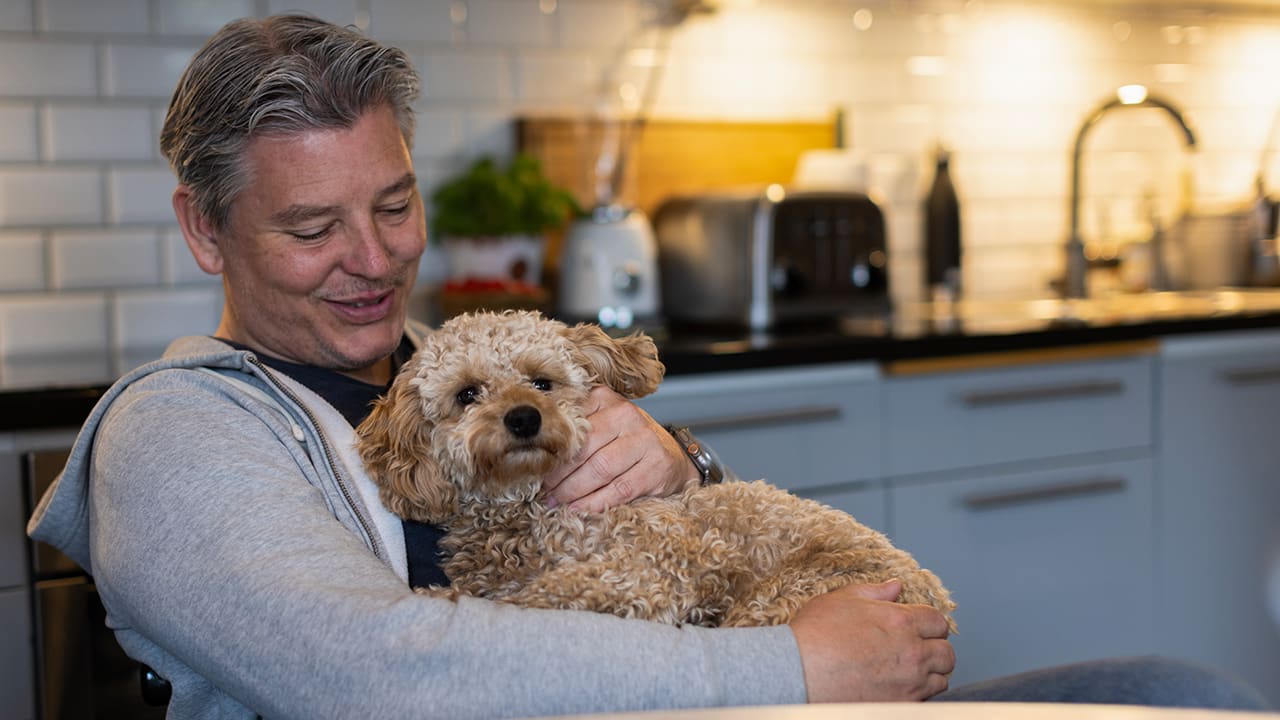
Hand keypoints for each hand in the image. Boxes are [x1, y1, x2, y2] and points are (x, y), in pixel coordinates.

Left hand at [543, 386, 697, 511]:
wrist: (672, 455)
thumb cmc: (627, 440)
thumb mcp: (603, 424)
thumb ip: (577, 429)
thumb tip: (538, 452)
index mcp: (607, 399)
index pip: (573, 426)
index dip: (553, 451)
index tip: (539, 468)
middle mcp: (627, 415)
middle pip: (584, 449)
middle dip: (560, 475)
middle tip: (545, 492)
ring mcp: (645, 441)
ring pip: (600, 469)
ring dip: (574, 491)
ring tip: (558, 502)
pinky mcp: (657, 467)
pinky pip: (620, 489)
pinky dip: (596, 502)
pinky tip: (580, 509)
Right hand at [790, 579, 954, 702]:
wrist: (799, 670)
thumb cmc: (816, 634)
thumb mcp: (843, 599)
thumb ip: (875, 592)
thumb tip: (896, 586)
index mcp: (901, 621)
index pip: (938, 621)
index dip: (929, 623)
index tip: (919, 627)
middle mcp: (912, 652)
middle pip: (946, 652)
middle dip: (935, 648)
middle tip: (918, 649)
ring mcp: (909, 682)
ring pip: (941, 679)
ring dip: (931, 673)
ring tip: (911, 670)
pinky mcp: (900, 704)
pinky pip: (926, 700)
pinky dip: (919, 693)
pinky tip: (901, 686)